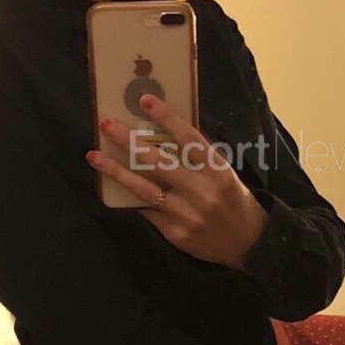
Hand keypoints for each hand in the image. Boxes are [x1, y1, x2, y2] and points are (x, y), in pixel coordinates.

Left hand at [86, 93, 268, 269]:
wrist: (249, 244)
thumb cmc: (234, 200)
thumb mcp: (224, 174)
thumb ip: (198, 158)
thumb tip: (161, 135)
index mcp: (218, 171)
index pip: (189, 139)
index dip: (167, 118)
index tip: (145, 100)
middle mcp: (202, 191)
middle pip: (159, 162)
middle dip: (129, 142)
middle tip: (106, 124)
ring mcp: (186, 214)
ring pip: (144, 189)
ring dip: (116, 171)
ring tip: (94, 156)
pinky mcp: (174, 233)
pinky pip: (147, 210)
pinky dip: (130, 196)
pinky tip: (113, 185)